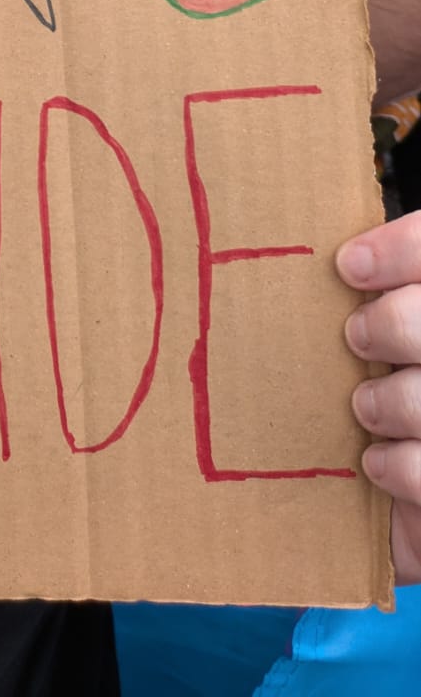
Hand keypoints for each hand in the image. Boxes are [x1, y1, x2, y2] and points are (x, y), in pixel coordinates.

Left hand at [341, 209, 420, 582]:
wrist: (412, 488)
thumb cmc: (394, 391)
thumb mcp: (381, 342)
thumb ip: (376, 302)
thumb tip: (327, 265)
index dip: (400, 251)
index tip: (348, 266)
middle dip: (397, 325)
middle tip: (357, 336)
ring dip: (393, 401)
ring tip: (365, 408)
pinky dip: (398, 465)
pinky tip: (374, 461)